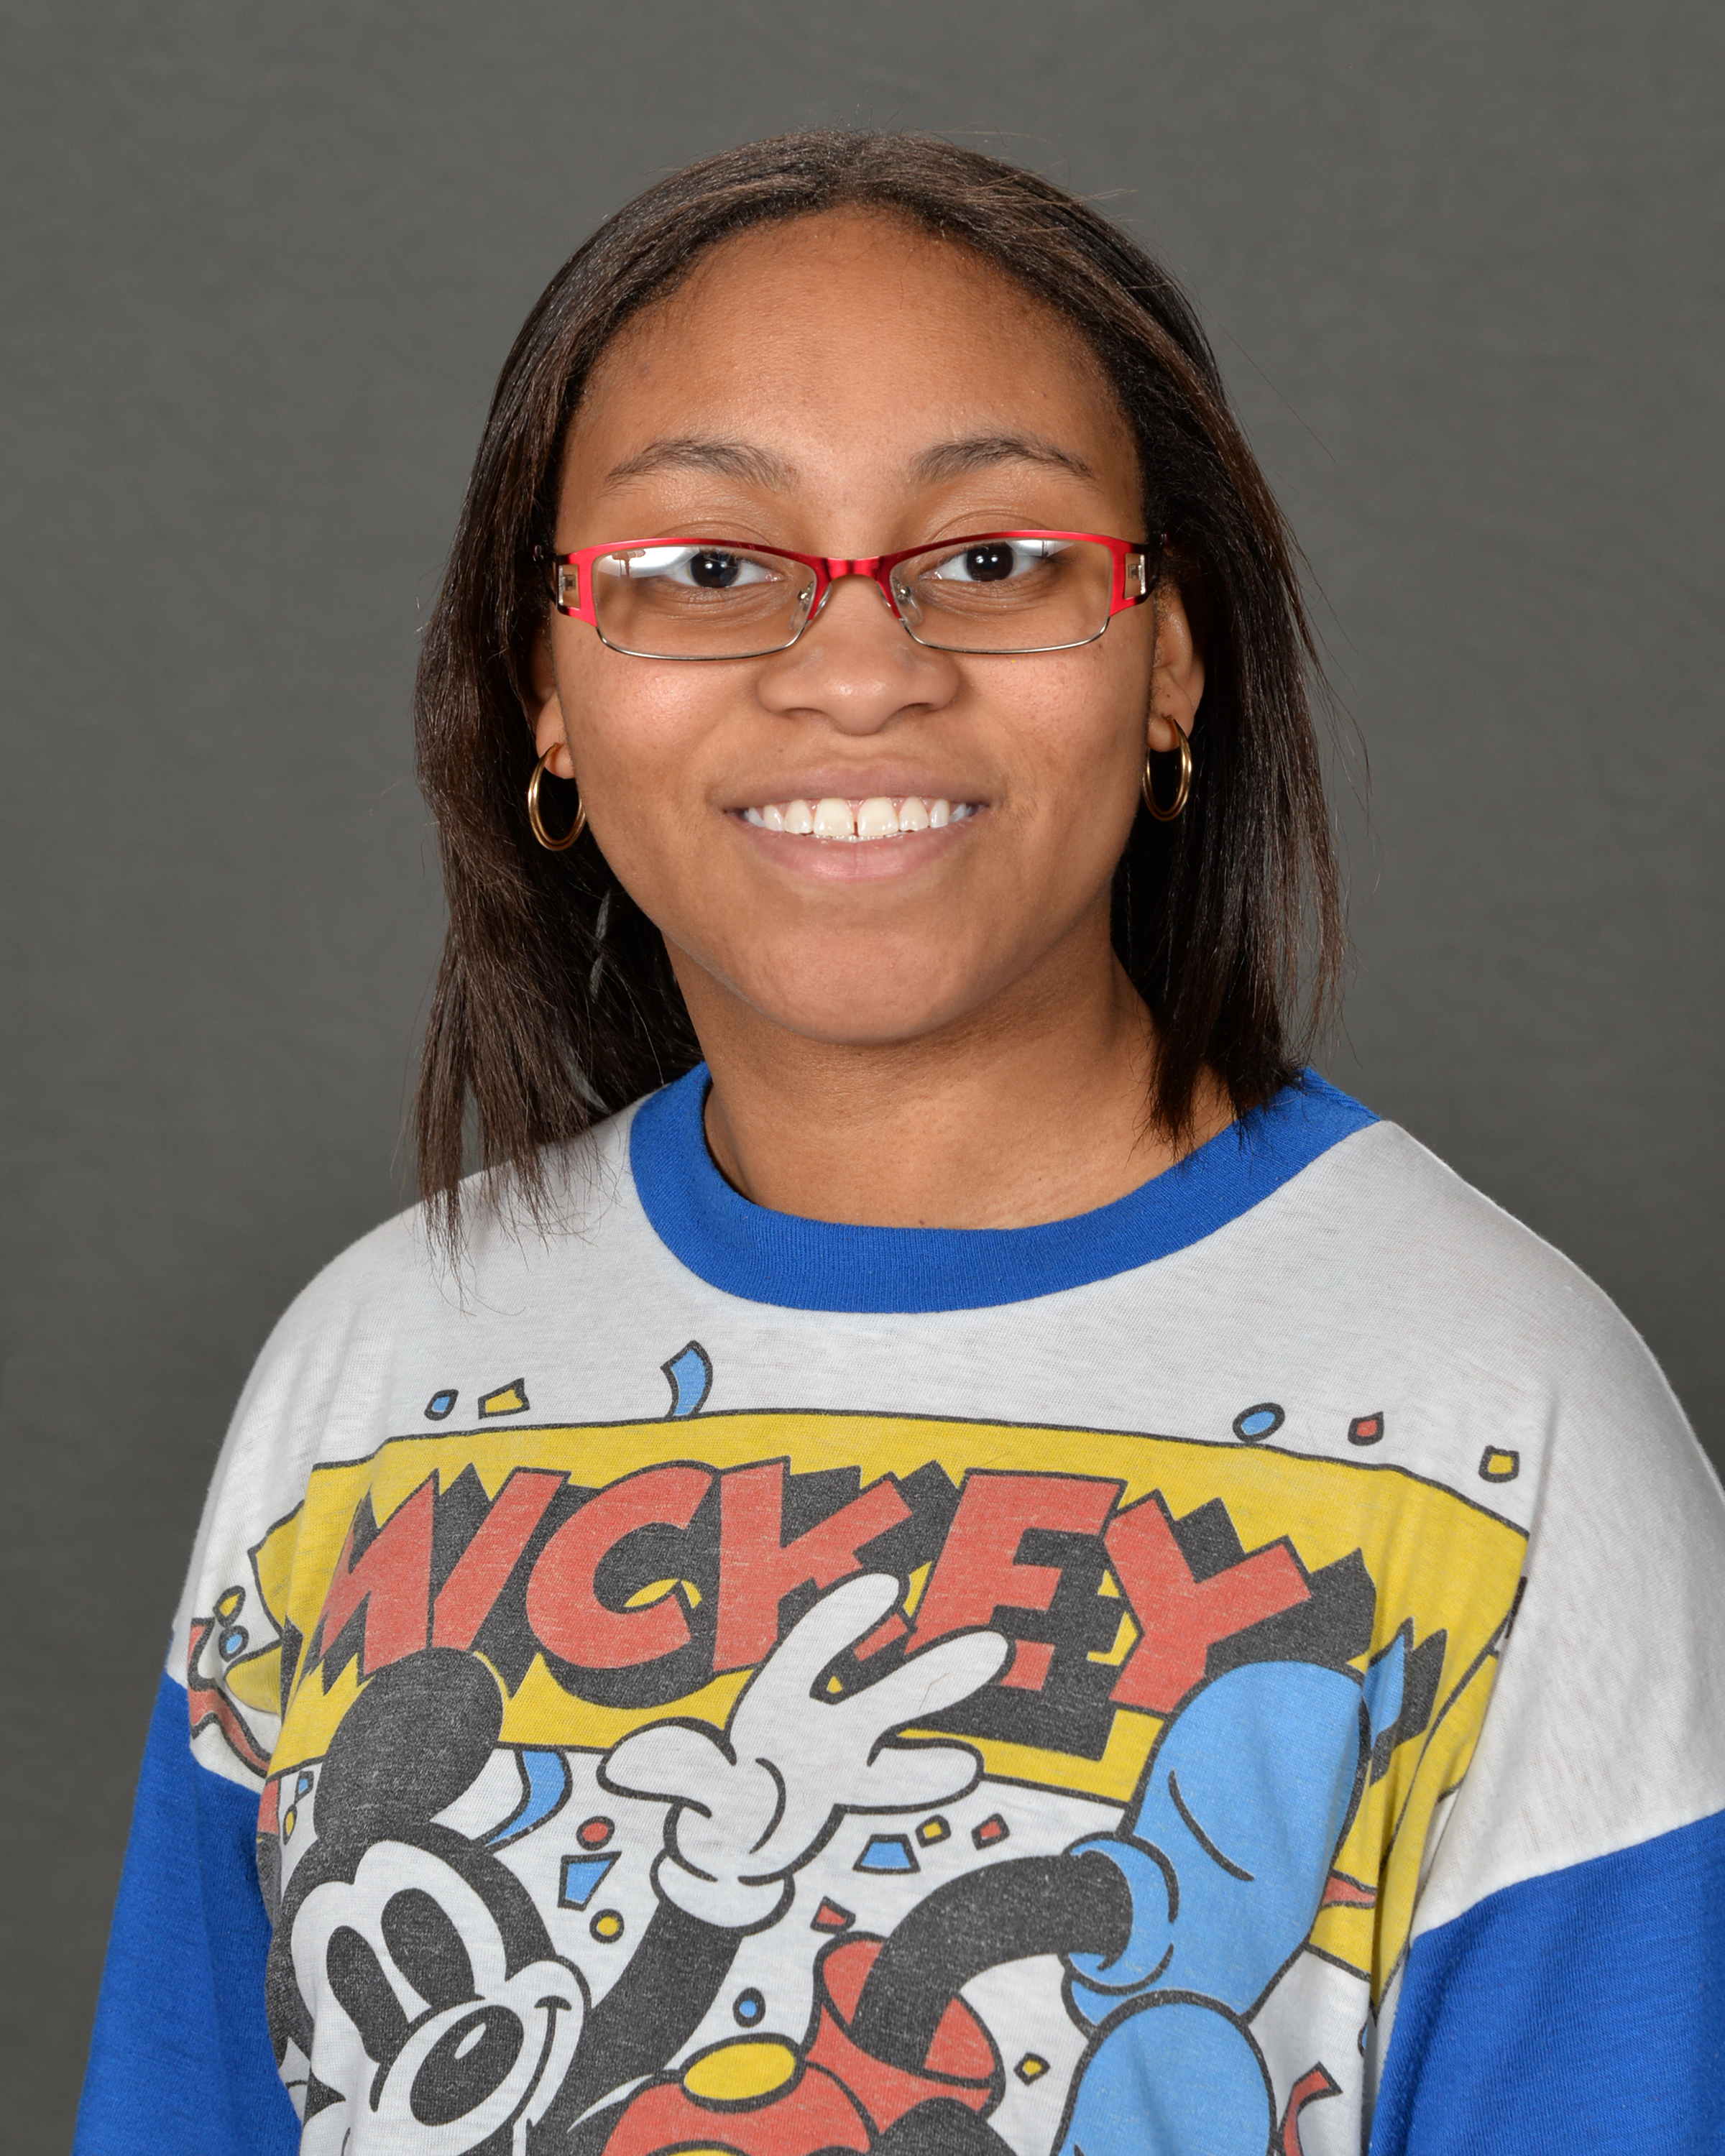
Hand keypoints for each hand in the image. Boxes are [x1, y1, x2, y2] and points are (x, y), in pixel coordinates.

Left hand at [602, 1573, 1007, 1929]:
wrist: (730, 1858)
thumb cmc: (717, 1802)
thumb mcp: (696, 1788)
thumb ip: (674, 1773)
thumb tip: (625, 1766)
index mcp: (777, 1704)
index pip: (812, 1654)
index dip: (844, 1622)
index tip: (886, 1587)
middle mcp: (822, 1725)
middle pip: (881, 1695)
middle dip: (932, 1672)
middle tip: (992, 1644)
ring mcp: (846, 1763)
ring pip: (901, 1735)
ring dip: (944, 1714)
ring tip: (993, 1697)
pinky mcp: (854, 1799)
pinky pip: (894, 1784)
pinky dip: (926, 1775)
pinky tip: (967, 1763)